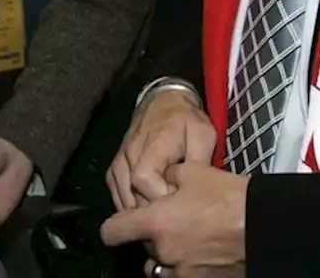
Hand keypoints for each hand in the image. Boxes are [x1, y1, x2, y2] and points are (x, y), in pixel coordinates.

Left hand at [101, 163, 247, 276]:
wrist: (264, 226)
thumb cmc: (227, 197)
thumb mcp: (192, 172)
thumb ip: (166, 176)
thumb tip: (158, 178)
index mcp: (155, 223)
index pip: (112, 231)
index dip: (114, 225)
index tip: (122, 222)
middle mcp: (163, 252)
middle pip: (142, 246)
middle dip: (152, 235)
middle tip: (172, 220)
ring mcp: (181, 272)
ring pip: (159, 267)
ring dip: (165, 255)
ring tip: (184, 241)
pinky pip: (180, 275)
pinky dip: (184, 266)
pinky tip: (199, 252)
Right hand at [108, 90, 214, 210]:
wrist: (165, 102)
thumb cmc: (186, 120)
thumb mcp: (203, 135)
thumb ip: (199, 163)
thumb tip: (197, 191)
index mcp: (153, 143)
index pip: (143, 178)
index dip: (159, 197)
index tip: (179, 204)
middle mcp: (130, 151)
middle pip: (132, 192)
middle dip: (152, 209)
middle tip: (173, 215)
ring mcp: (120, 158)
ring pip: (122, 195)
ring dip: (140, 210)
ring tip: (160, 217)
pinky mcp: (117, 165)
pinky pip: (115, 191)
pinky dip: (128, 204)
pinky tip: (144, 211)